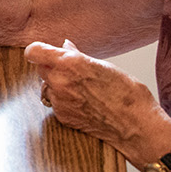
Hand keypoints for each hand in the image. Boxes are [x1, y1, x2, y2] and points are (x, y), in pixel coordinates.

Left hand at [25, 39, 170, 159]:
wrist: (136, 125)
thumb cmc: (127, 93)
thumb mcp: (103, 65)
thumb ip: (77, 56)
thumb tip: (64, 46)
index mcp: (69, 64)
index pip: (34, 52)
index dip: (38, 51)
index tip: (43, 52)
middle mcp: (60, 82)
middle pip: (41, 69)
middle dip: (51, 67)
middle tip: (71, 70)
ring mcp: (60, 101)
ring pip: (47, 87)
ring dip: (57, 85)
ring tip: (81, 88)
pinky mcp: (63, 117)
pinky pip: (55, 103)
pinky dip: (63, 100)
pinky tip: (82, 102)